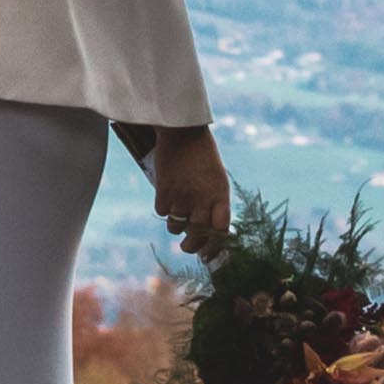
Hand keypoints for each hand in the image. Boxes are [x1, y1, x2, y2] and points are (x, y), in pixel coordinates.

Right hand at [129, 123, 230, 262]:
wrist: (182, 131)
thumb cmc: (203, 154)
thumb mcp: (217, 177)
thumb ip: (216, 201)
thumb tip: (210, 227)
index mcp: (220, 194)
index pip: (221, 230)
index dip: (215, 245)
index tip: (209, 252)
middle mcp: (203, 198)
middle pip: (198, 234)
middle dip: (192, 246)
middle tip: (187, 248)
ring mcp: (183, 195)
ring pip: (177, 226)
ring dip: (176, 226)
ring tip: (177, 217)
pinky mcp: (164, 190)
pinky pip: (162, 212)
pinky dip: (164, 209)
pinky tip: (166, 199)